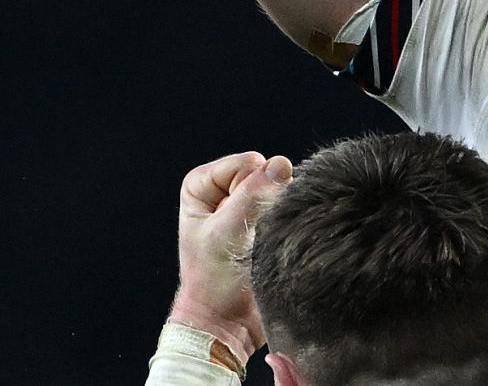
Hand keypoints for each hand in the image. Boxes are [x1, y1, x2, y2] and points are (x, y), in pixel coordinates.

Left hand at [170, 151, 293, 357]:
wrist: (226, 325)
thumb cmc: (213, 283)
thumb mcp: (226, 234)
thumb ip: (252, 195)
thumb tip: (281, 163)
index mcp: (201, 188)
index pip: (242, 165)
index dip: (248, 188)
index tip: (239, 221)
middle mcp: (223, 193)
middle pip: (263, 175)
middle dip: (267, 199)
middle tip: (254, 233)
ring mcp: (246, 209)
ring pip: (277, 190)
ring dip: (278, 211)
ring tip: (263, 241)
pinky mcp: (265, 226)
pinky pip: (285, 208)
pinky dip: (286, 221)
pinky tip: (276, 242)